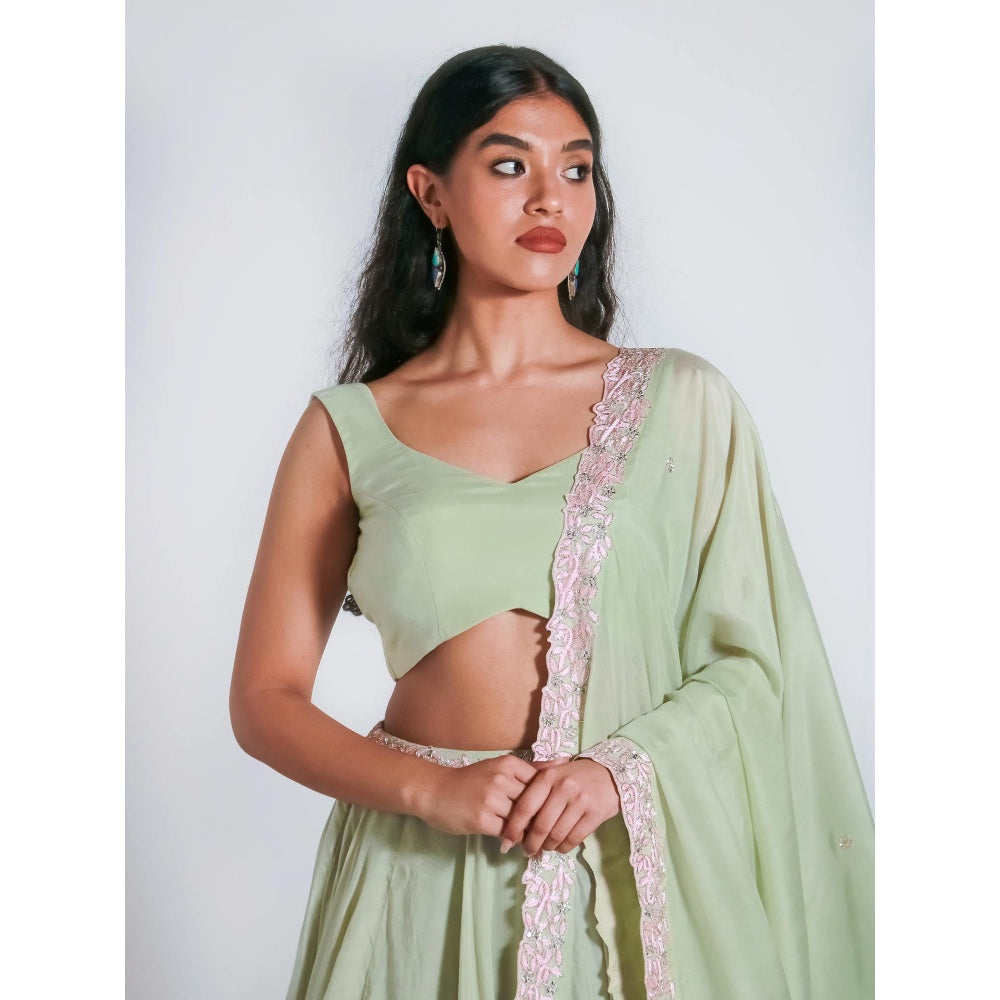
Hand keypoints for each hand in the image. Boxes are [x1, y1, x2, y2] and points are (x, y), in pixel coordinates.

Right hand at [415, 753, 539, 837]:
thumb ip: (532, 768)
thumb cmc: (470, 781)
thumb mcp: (500, 768)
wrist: (434, 791)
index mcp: (509, 764)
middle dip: (539, 819)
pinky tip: (509, 840)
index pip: (541, 784)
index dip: (547, 800)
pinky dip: (511, 838)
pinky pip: (507, 833)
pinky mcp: (482, 819)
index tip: (550, 810)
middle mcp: (502, 779)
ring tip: (529, 839)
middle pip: (534, 803)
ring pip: (522, 820)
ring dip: (526, 831)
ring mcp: (491, 799)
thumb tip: (564, 762)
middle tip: (544, 831)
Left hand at [499, 757, 620, 856]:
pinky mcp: (595, 814)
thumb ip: (534, 790)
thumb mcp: (553, 774)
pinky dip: (564, 847)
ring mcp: (580, 801)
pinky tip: (560, 847)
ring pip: (557, 834)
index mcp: (548, 777)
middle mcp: (563, 787)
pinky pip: (574, 839)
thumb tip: (512, 819)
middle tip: (527, 850)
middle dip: (530, 843)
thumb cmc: (575, 776)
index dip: (514, 827)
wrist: (609, 774)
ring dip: (547, 847)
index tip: (507, 841)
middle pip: (540, 825)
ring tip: (544, 848)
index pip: (525, 806)